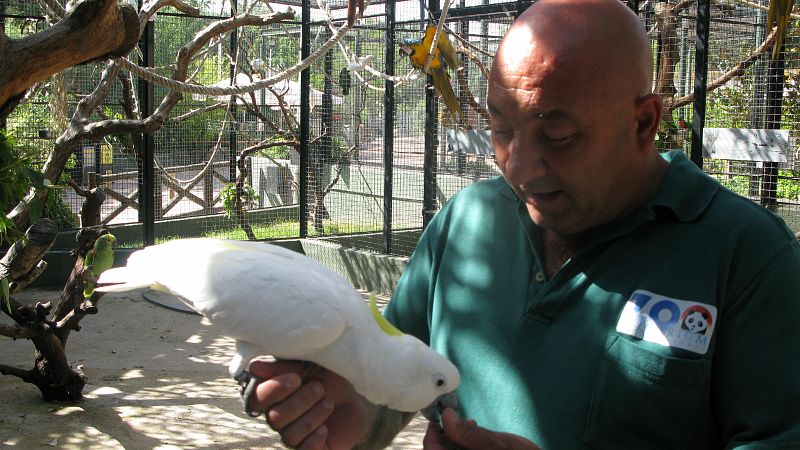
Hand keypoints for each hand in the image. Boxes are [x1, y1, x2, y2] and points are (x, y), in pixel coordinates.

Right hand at [248, 359, 376, 449]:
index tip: (296, 378)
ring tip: (328, 403)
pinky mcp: (311, 449)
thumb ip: (284, 367)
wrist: (357, 398)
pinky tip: (325, 428)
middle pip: (275, 417)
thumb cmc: (330, 380)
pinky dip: (313, 440)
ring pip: (290, 435)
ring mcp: (294, 436)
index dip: (272, 390)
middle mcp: (280, 418)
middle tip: (319, 388)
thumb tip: (254, 367)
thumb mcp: (311, 367)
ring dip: (311, 417)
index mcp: (275, 397)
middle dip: (299, 401)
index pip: (257, 399)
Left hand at [422, 408, 540, 449]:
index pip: (431, 449)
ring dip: (456, 439)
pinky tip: (477, 436)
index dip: (432, 432)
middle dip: (446, 434)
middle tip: (457, 417)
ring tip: (471, 425)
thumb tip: (446, 416)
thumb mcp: (498, 445)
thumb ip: (469, 434)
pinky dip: (465, 445)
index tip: (441, 414)